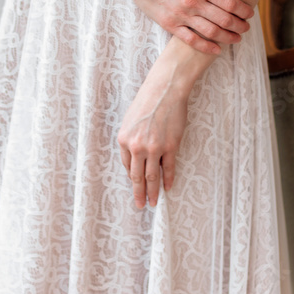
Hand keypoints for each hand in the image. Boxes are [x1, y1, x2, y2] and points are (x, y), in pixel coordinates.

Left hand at [117, 58, 189, 208]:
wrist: (165, 89)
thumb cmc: (147, 101)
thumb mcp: (131, 120)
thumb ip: (132, 138)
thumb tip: (136, 156)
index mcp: (124, 139)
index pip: (126, 165)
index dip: (132, 176)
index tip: (135, 185)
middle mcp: (137, 146)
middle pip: (137, 176)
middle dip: (138, 193)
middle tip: (140, 205)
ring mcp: (154, 148)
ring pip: (152, 177)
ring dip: (152, 192)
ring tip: (153, 203)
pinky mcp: (170, 146)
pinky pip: (168, 168)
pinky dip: (168, 180)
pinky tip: (167, 188)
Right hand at [126, 0, 253, 54]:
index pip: (229, 2)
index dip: (243, 10)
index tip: (250, 13)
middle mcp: (192, 1)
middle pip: (224, 19)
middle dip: (239, 26)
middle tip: (246, 28)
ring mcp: (181, 15)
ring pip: (211, 32)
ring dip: (227, 37)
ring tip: (236, 38)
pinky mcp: (170, 24)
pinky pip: (191, 40)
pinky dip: (206, 47)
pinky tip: (217, 49)